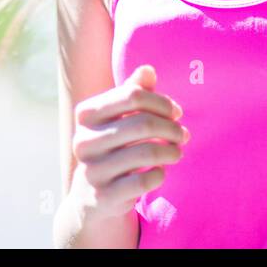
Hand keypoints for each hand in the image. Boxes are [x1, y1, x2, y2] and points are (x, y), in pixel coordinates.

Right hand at [69, 64, 189, 221]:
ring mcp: (92, 170)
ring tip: (177, 152)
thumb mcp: (119, 117)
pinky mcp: (104, 196)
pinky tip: (160, 172)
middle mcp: (83, 141)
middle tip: (183, 135)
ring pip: (147, 152)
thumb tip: (148, 70)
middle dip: (171, 128)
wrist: (92, 197)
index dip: (161, 102)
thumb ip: (133, 91)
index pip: (132, 95)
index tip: (175, 112)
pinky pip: (145, 181)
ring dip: (171, 151)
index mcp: (86, 114)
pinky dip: (160, 174)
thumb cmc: (114, 145)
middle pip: (143, 123)